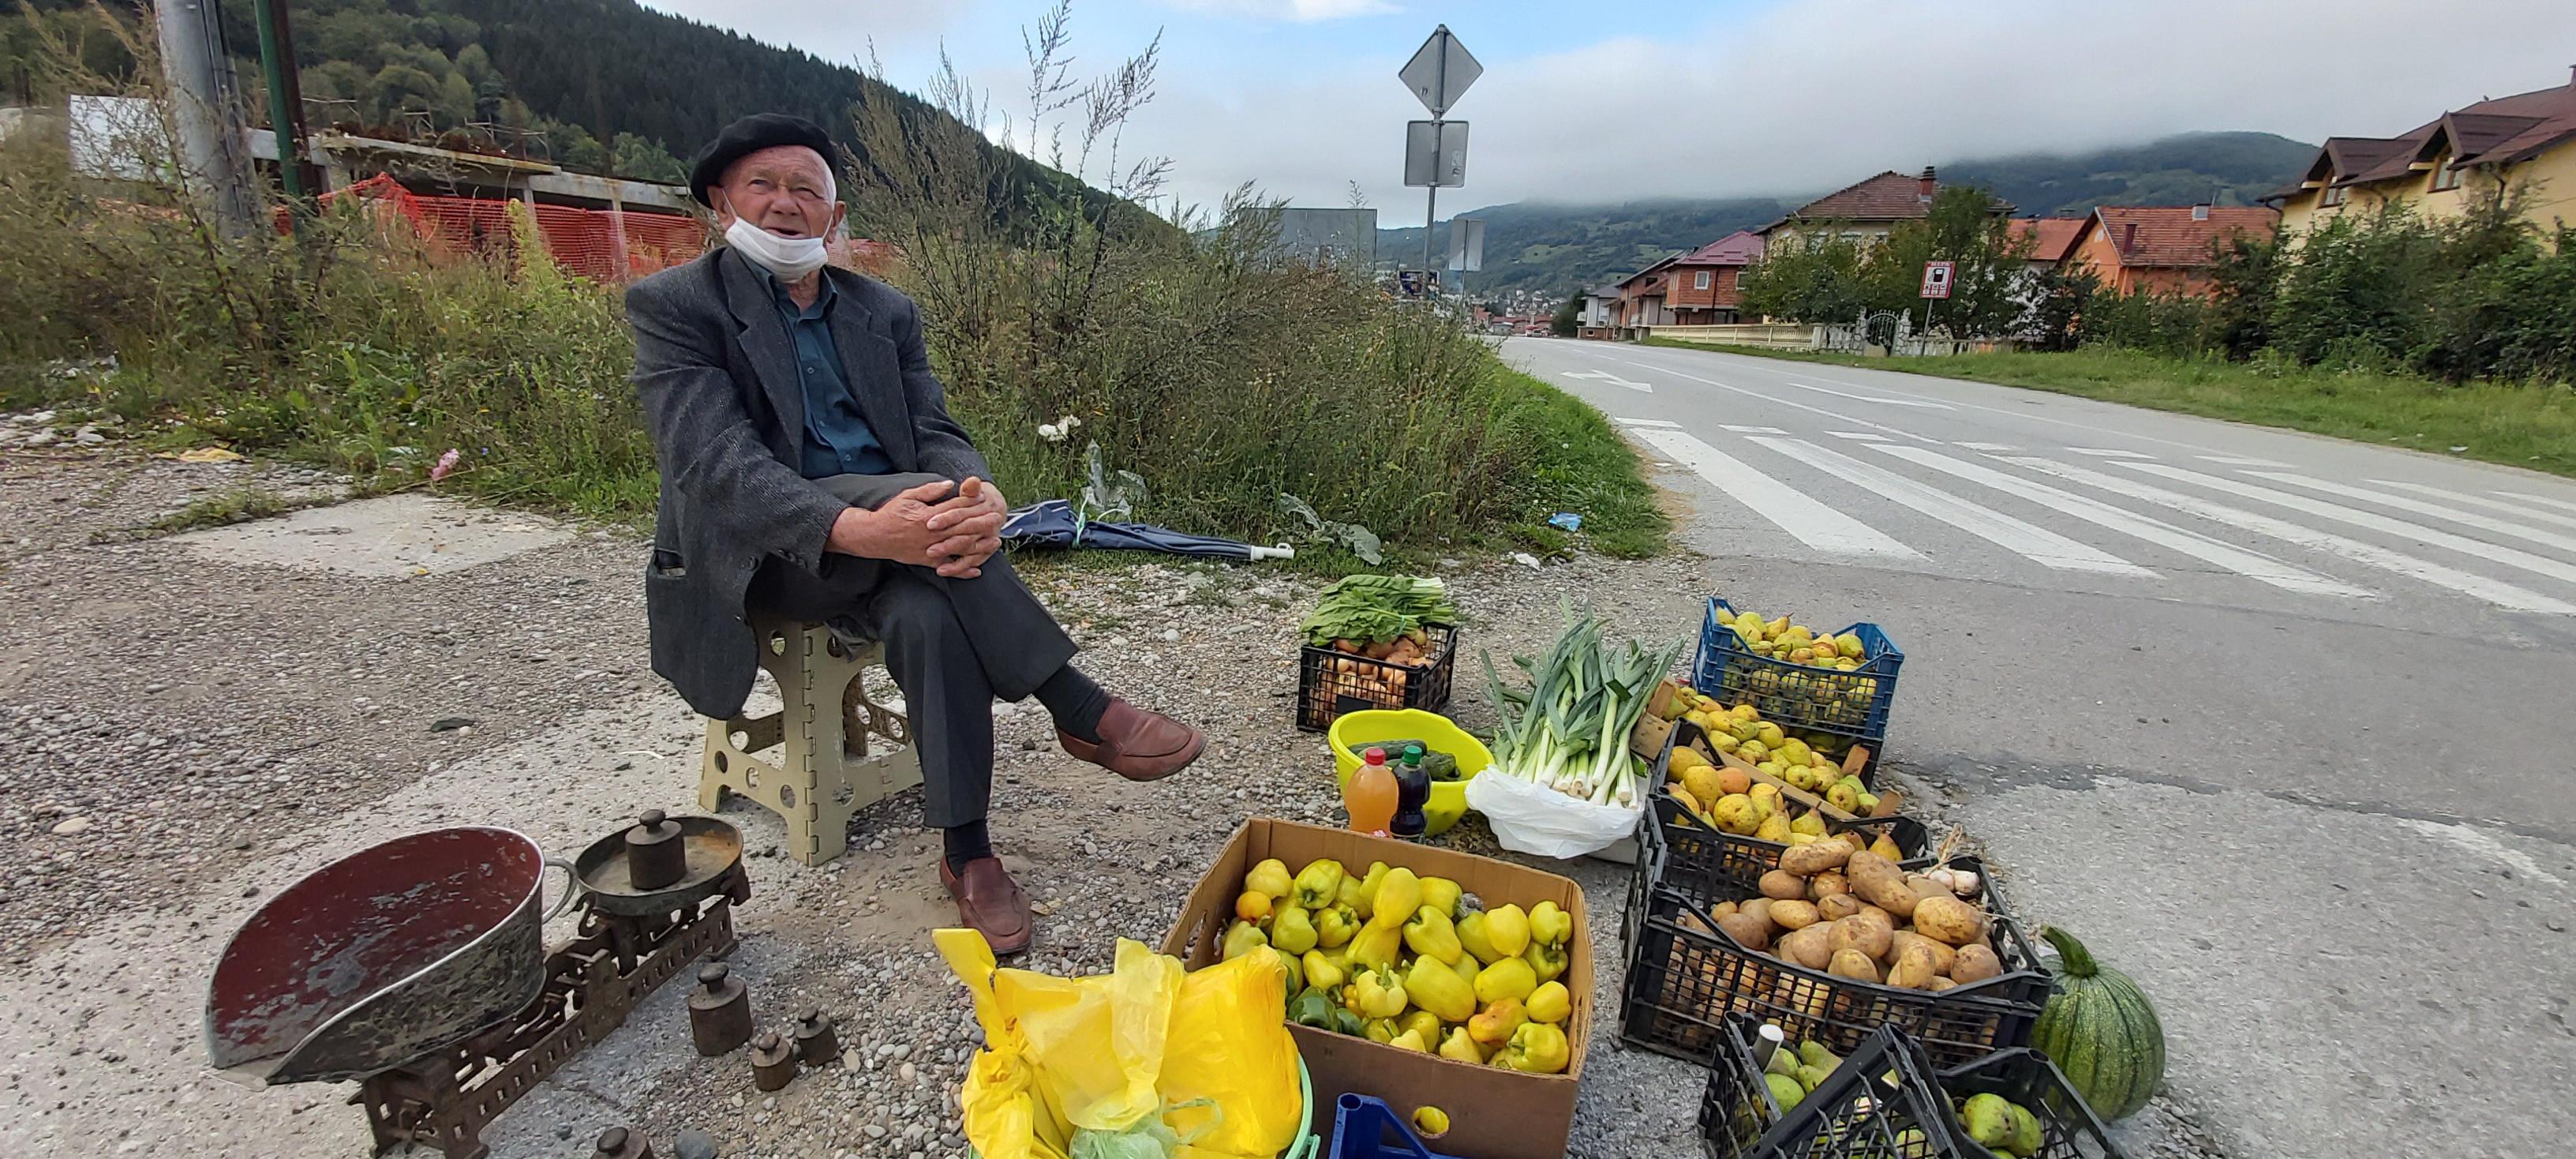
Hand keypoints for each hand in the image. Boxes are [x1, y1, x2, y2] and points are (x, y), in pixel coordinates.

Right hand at [827, 479, 1004, 577]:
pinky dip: (961, 570)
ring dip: (978, 546)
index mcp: (927, 516)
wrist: (875, 536)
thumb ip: (930, 491)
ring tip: (994, 542)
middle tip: (997, 518)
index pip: (954, 508)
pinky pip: (947, 567)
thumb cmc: (892, 513)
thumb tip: (950, 484)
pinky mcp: (927, 561)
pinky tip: (976, 571)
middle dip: (981, 523)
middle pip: (961, 527)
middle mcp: (931, 533)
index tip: (985, 498)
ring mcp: (930, 549)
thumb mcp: (908, 496)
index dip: (970, 502)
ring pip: (958, 548)